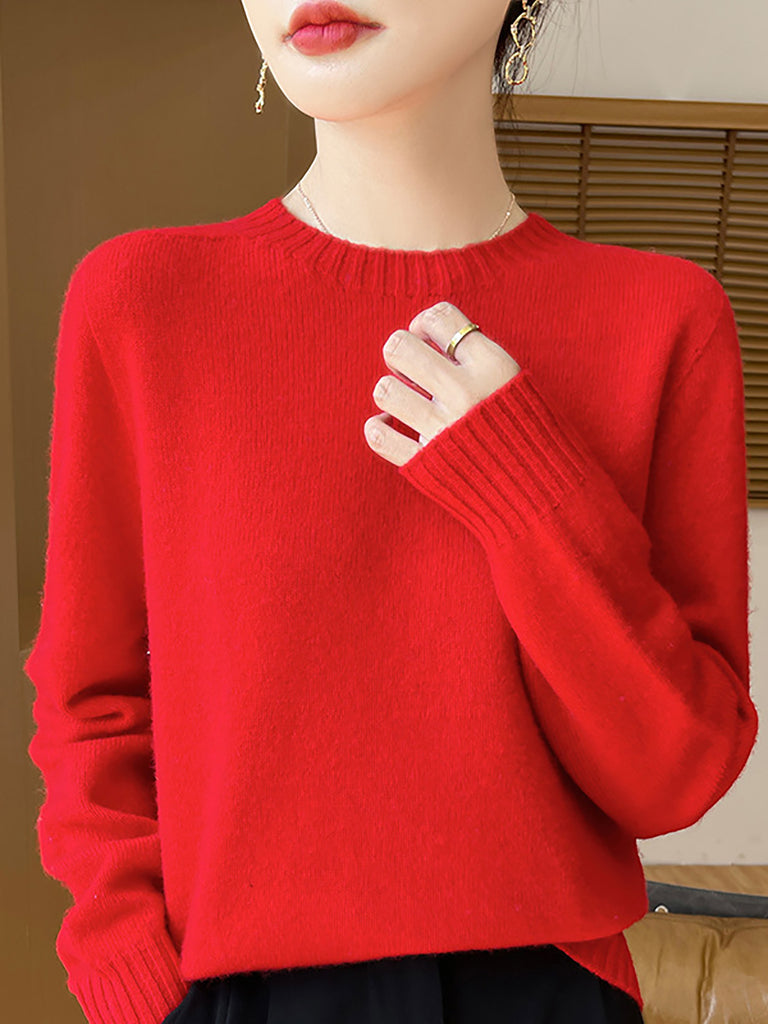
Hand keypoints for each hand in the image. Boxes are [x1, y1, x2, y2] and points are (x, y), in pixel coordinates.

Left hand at [364, 301, 520, 466]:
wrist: (541, 490)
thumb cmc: (525, 430)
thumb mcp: (514, 380)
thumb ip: (474, 355)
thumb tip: (424, 333)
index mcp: (491, 366)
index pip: (439, 317)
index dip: (424, 322)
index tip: (427, 338)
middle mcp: (465, 393)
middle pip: (399, 347)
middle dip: (398, 352)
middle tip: (410, 369)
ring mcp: (442, 430)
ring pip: (384, 390)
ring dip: (391, 393)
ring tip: (406, 401)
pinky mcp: (425, 464)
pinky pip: (378, 437)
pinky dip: (378, 429)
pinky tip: (390, 426)